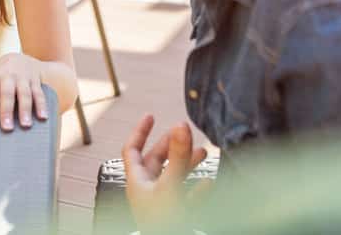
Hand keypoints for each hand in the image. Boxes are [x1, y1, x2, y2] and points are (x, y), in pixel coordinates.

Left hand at [0, 53, 48, 130]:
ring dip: (26, 109)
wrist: (20, 59)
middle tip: (6, 128)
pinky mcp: (35, 81)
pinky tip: (42, 117)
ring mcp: (23, 77)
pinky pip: (39, 93)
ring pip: (25, 93)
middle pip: (7, 94)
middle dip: (7, 111)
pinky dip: (42, 105)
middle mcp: (8, 75)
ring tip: (25, 125)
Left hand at [122, 115, 207, 233]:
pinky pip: (185, 197)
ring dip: (186, 163)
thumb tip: (180, 124)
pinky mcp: (175, 216)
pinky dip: (196, 187)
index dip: (140, 131)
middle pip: (155, 160)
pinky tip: (208, 182)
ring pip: (172, 177)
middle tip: (184, 132)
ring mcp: (161, 204)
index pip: (132, 149)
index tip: (151, 116)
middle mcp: (147, 191)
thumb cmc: (163, 224)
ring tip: (203, 152)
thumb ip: (177, 155)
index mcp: (137, 182)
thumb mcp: (171, 185)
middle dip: (171, 145)